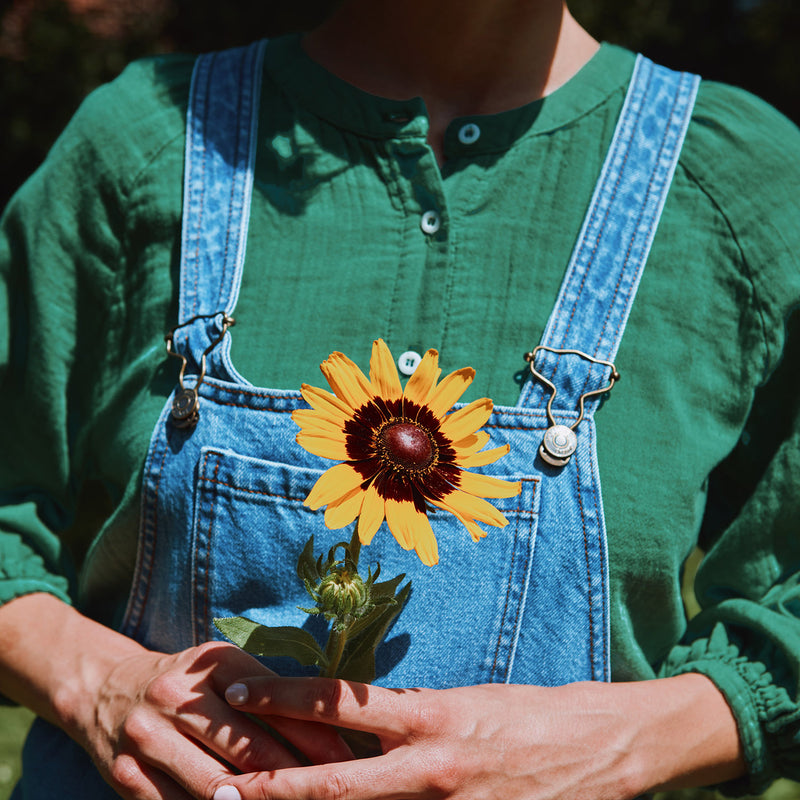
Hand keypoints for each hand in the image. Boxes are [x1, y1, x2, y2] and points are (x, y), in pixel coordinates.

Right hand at [82, 641, 353, 798]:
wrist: (107, 689)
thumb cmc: (189, 682)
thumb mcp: (227, 670)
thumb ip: (272, 692)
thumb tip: (332, 726)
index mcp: (214, 663)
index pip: (277, 705)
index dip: (316, 737)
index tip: (348, 761)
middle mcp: (179, 695)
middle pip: (250, 748)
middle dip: (296, 777)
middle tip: (331, 793)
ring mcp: (148, 736)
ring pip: (216, 785)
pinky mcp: (125, 775)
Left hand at [207, 673, 744, 799]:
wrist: (601, 746)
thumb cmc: (531, 712)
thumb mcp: (466, 700)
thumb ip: (411, 719)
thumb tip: (358, 724)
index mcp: (431, 717)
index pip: (342, 703)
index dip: (288, 698)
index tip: (244, 693)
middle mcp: (430, 767)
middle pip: (334, 781)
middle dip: (272, 788)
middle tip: (220, 790)